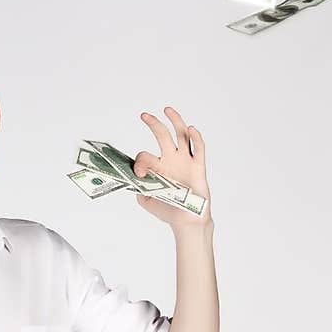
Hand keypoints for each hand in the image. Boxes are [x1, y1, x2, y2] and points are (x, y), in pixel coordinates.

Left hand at [133, 106, 211, 233]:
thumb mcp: (146, 200)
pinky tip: (191, 129)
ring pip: (182, 136)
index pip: (145, 155)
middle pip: (163, 136)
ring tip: (167, 109)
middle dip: (154, 124)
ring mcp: (185, 162)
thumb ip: (137, 188)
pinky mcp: (198, 166)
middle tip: (144, 115)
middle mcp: (170, 160)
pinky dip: (196, 138)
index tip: (139, 172)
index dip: (140, 160)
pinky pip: (199, 149)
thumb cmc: (168, 211)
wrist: (186, 222)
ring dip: (176, 121)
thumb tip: (133, 177)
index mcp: (157, 167)